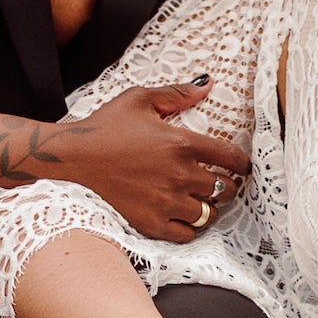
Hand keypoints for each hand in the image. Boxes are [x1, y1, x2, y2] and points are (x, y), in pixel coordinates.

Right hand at [53, 84, 249, 243]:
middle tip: (221, 183)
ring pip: (209, 214)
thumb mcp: (140, 98)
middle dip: (228, 186)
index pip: (231, 158)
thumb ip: (177, 92)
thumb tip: (208, 84)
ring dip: (211, 208)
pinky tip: (184, 217)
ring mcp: (166, 201)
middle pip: (225, 189)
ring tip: (203, 201)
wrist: (74, 156)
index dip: (243, 164)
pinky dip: (191, 227)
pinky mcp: (150, 222)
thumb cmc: (106, 125)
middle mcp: (179, 174)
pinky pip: (187, 234)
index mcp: (182, 143)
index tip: (242, 167)